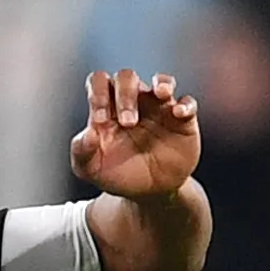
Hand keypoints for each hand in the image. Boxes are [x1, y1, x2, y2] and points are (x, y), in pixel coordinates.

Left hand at [70, 69, 201, 198]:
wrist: (147, 193)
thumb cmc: (116, 174)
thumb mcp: (90, 169)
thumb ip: (81, 152)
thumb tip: (87, 134)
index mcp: (108, 107)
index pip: (99, 82)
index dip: (97, 93)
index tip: (100, 120)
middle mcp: (134, 101)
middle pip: (127, 77)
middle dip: (126, 95)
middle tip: (128, 123)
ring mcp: (159, 109)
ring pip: (162, 81)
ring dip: (161, 84)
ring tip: (161, 94)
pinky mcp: (182, 121)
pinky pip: (188, 103)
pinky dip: (186, 105)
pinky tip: (179, 113)